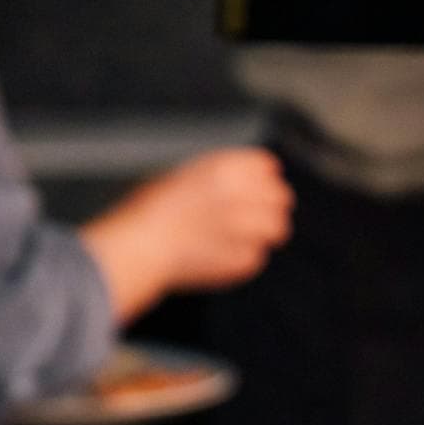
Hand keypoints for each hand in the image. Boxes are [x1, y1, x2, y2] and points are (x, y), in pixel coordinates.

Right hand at [82, 149, 293, 324]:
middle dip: (271, 205)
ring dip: (266, 231)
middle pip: (281, 197)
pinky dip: (244, 256)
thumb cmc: (150, 210)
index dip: (263, 177)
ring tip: (245, 236)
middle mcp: (243, 194)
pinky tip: (221, 254)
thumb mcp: (183, 175)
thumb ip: (218, 177)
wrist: (142, 246)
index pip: (266, 166)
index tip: (260, 186)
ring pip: (278, 227)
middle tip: (258, 215)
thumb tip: (241, 184)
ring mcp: (247, 229)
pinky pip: (256, 256)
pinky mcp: (244, 259)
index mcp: (226, 167)